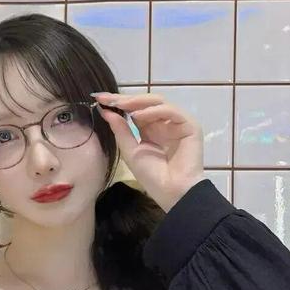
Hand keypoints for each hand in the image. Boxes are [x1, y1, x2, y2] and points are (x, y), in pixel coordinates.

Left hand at [93, 91, 205, 211]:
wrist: (172, 192)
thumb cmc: (152, 176)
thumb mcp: (130, 151)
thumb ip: (120, 130)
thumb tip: (106, 111)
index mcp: (151, 130)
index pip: (135, 110)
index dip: (118, 103)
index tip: (99, 98)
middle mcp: (164, 123)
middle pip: (145, 103)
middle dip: (125, 99)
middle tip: (107, 98)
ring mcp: (178, 123)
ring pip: (158, 103)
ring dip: (137, 102)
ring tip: (120, 105)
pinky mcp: (189, 125)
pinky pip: (171, 111)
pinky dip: (154, 111)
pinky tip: (137, 116)